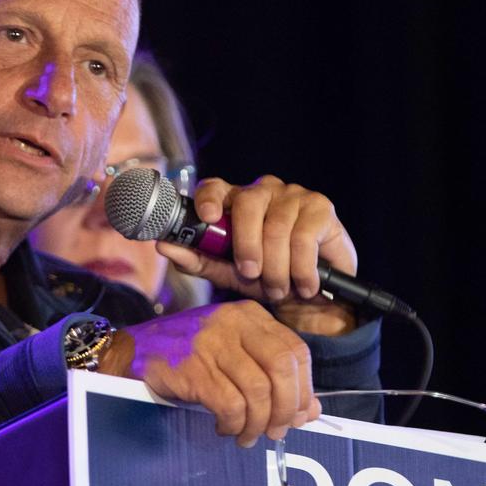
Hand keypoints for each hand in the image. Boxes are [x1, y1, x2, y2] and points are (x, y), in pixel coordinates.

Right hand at [99, 301, 321, 445]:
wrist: (130, 353)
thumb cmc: (185, 356)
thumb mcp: (233, 356)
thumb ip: (272, 377)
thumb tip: (310, 411)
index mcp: (249, 315)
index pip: (296, 351)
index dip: (303, 389)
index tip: (297, 415)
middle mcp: (233, 322)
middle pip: (283, 369)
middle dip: (285, 408)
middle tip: (275, 431)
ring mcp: (211, 342)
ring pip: (258, 391)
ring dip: (257, 423)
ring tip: (246, 435)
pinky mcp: (191, 367)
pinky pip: (229, 404)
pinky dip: (233, 424)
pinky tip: (224, 428)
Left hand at [155, 175, 357, 334]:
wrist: (310, 298)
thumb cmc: (264, 278)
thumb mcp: (226, 273)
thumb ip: (197, 260)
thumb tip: (164, 245)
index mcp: (234, 202)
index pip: (215, 187)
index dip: (209, 198)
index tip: (208, 218)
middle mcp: (262, 191)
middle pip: (248, 203)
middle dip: (246, 244)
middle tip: (250, 273)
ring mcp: (293, 195)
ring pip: (277, 227)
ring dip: (276, 267)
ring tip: (279, 289)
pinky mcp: (321, 207)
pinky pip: (304, 237)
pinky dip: (302, 269)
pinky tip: (304, 285)